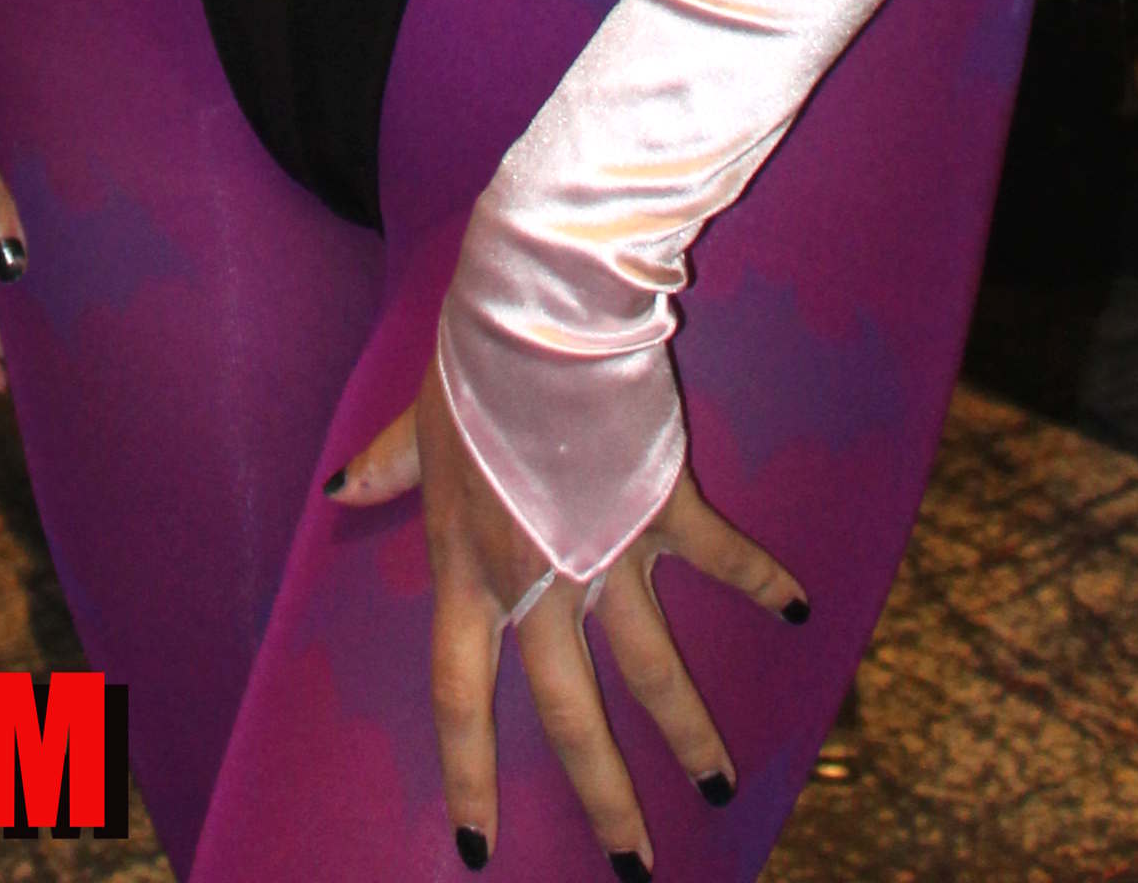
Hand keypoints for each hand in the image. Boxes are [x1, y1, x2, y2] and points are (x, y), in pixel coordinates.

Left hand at [331, 359, 804, 871]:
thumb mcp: (420, 421)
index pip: (460, 694)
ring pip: (651, 665)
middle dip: (603, 797)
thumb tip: (340, 490)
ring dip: (687, 732)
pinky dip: (760, 581)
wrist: (541, 311)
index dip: (468, 774)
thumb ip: (388, 466)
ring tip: (715, 789)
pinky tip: (797, 610)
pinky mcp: (663, 507)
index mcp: (470, 565)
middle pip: (569, 711)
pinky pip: (719, 556)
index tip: (477, 852)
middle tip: (634, 866)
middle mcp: (537, 576)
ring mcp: (606, 548)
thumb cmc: (471, 362)